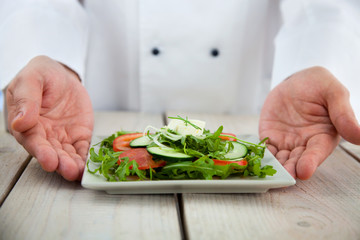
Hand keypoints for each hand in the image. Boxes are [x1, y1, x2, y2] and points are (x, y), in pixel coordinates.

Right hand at [6, 56, 93, 180]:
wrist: (62, 75)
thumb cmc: (42, 75)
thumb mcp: (31, 79)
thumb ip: (26, 99)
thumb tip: (20, 122)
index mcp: (27, 122)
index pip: (33, 140)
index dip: (41, 151)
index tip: (49, 161)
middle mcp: (44, 134)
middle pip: (51, 151)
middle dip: (60, 162)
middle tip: (68, 170)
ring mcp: (62, 137)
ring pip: (67, 154)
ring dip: (73, 164)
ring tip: (79, 172)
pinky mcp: (78, 135)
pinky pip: (83, 148)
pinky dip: (86, 157)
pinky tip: (90, 166)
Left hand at [259, 67, 359, 179]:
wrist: (296, 80)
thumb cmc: (318, 85)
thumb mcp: (333, 92)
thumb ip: (343, 114)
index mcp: (323, 135)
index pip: (317, 152)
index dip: (311, 161)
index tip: (305, 171)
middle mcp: (305, 143)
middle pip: (298, 159)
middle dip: (292, 168)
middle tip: (285, 176)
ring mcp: (287, 142)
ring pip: (281, 158)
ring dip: (277, 166)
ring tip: (271, 174)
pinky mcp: (271, 137)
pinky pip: (266, 149)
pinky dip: (263, 156)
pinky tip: (258, 161)